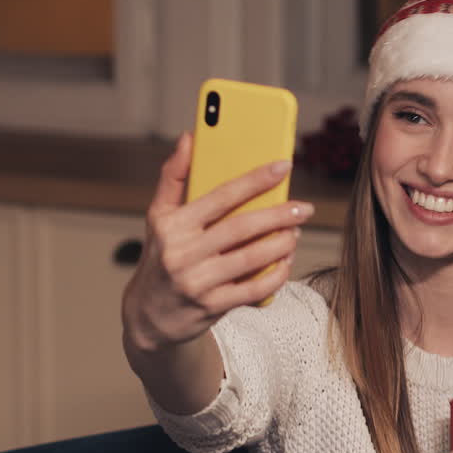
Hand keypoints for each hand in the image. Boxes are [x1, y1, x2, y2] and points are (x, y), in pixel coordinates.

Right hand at [121, 131, 313, 354]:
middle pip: (241, 227)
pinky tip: (286, 263)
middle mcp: (183, 252)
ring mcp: (197, 282)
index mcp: (172, 224)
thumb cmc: (161, 257)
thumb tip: (190, 137)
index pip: (220, 195)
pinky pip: (253, 289)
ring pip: (251, 258)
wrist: (148, 315)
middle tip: (304, 208)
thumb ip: (174, 176)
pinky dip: (275, 275)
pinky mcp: (212, 306)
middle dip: (279, 215)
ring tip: (296, 233)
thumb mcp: (159, 217)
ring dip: (281, 244)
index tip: (283, 166)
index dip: (255, 179)